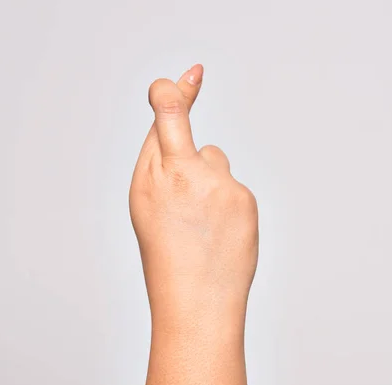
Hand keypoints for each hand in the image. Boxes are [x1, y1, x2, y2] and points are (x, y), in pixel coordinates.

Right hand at [129, 65, 258, 336]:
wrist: (196, 302)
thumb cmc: (168, 259)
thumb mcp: (148, 211)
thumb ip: (162, 166)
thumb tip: (190, 132)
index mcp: (149, 181)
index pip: (164, 121)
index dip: (173, 93)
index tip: (187, 78)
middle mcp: (179, 175)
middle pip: (183, 125)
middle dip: (181, 101)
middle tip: (194, 74)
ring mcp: (215, 184)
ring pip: (214, 159)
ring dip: (209, 180)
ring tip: (203, 223)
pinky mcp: (242, 197)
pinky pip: (234, 185)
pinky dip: (228, 203)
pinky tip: (221, 232)